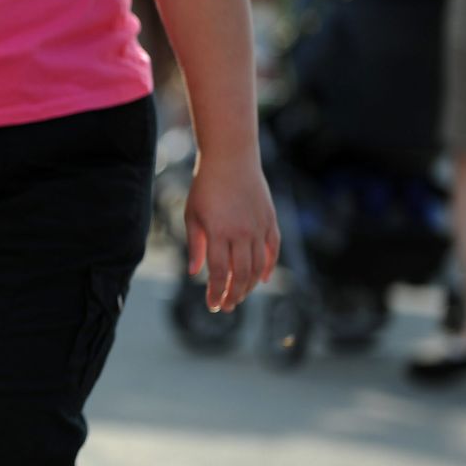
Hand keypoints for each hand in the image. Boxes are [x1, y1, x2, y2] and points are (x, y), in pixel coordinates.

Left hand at [185, 151, 279, 311]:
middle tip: (227, 307)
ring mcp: (258, 227)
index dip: (216, 293)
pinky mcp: (270, 220)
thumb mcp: (192, 215)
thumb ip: (196, 246)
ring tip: (240, 296)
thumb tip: (195, 274)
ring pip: (257, 265)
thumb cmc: (206, 187)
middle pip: (240, 274)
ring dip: (249, 285)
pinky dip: (269, 266)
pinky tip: (262, 279)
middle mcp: (241, 233)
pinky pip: (273, 249)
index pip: (218, 273)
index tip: (213, 306)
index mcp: (218, 233)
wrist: (231, 159)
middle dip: (233, 295)